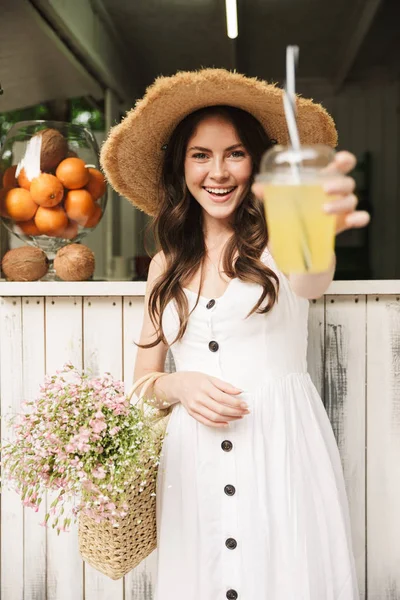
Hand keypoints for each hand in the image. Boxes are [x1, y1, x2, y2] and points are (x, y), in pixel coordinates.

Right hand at [156, 371, 249, 427]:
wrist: (178, 384)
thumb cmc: (196, 380)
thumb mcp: (211, 378)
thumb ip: (225, 386)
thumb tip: (239, 391)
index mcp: (205, 387)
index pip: (223, 398)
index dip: (235, 403)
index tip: (245, 405)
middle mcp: (199, 398)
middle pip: (220, 409)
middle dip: (235, 412)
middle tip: (245, 412)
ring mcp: (195, 407)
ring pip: (214, 417)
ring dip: (229, 419)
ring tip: (238, 417)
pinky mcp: (192, 413)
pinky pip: (206, 422)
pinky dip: (217, 425)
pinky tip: (226, 423)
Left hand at [252, 150, 369, 235]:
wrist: (298, 248)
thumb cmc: (293, 218)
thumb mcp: (281, 206)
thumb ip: (271, 196)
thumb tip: (258, 187)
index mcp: (323, 182)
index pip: (339, 166)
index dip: (344, 160)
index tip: (340, 159)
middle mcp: (336, 194)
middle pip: (347, 182)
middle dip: (339, 182)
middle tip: (325, 188)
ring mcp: (341, 210)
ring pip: (351, 200)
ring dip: (340, 203)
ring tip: (324, 209)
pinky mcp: (344, 225)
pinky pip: (360, 218)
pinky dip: (359, 218)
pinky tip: (351, 220)